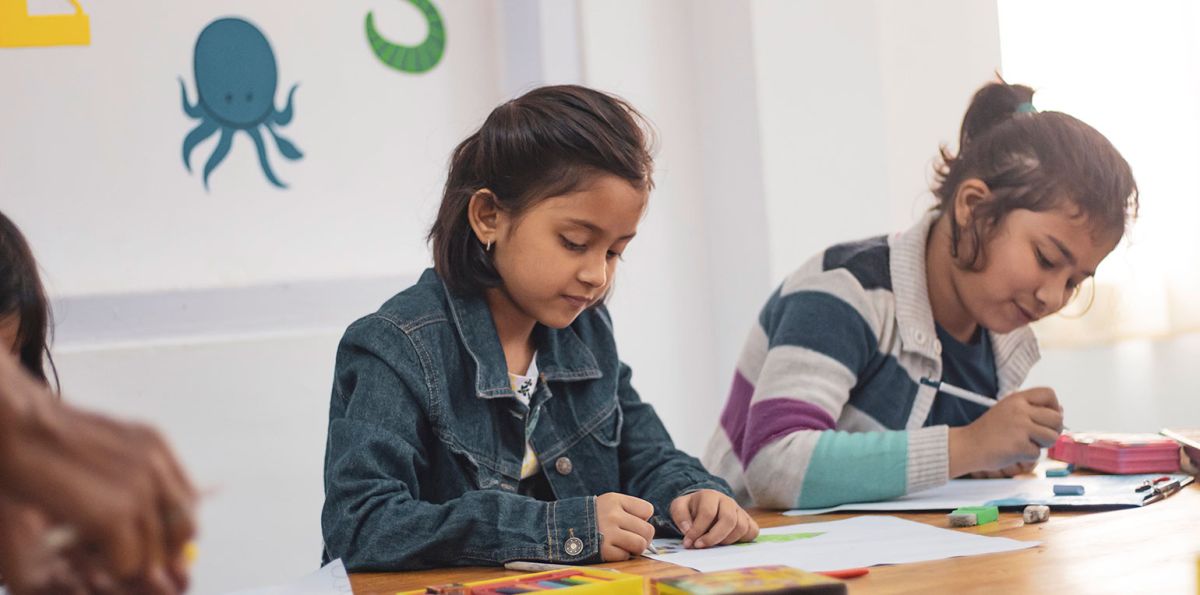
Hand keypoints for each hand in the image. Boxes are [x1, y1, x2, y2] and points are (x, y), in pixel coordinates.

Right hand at [0, 354, 195, 591]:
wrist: (15, 425)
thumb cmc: (43, 440)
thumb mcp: (102, 449)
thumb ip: (131, 476)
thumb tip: (150, 521)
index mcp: (155, 445)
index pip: (188, 500)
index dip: (173, 529)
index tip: (154, 544)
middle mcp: (156, 465)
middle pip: (184, 528)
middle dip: (161, 551)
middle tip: (133, 560)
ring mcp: (139, 489)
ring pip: (155, 550)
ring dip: (130, 561)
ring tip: (100, 552)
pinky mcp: (115, 514)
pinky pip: (127, 561)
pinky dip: (110, 565)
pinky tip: (88, 553)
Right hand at [595, 493, 654, 561]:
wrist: (563, 527)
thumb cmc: (593, 517)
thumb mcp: (608, 503)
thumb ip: (629, 511)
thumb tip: (650, 531)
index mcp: (615, 500)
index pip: (647, 510)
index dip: (642, 518)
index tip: (631, 520)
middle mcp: (612, 515)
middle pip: (648, 530)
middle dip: (643, 536)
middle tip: (632, 537)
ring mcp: (607, 533)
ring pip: (640, 544)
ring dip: (635, 548)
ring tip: (625, 544)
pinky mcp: (603, 550)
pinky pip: (625, 556)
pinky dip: (621, 555)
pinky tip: (612, 549)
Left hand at [669, 489, 758, 548]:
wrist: (704, 505)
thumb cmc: (692, 508)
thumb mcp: (679, 507)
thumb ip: (680, 517)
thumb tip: (688, 531)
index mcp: (710, 496)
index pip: (708, 513)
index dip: (698, 530)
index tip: (689, 543)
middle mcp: (727, 501)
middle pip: (728, 520)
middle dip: (714, 537)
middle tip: (700, 546)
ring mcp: (739, 510)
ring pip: (741, 527)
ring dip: (726, 540)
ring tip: (713, 543)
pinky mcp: (748, 520)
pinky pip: (752, 531)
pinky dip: (742, 540)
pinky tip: (727, 541)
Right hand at [949, 387, 1062, 476]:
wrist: (968, 446)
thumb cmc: (988, 431)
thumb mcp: (1008, 411)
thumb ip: (1031, 410)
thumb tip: (1060, 411)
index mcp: (1016, 399)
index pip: (1048, 394)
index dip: (1054, 406)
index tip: (1048, 417)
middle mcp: (1019, 410)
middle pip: (1056, 418)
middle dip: (1053, 430)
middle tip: (1040, 436)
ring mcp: (1020, 427)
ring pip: (1051, 437)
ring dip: (1042, 445)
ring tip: (1025, 443)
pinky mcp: (1019, 445)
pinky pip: (1037, 453)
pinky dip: (1028, 456)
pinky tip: (1013, 451)